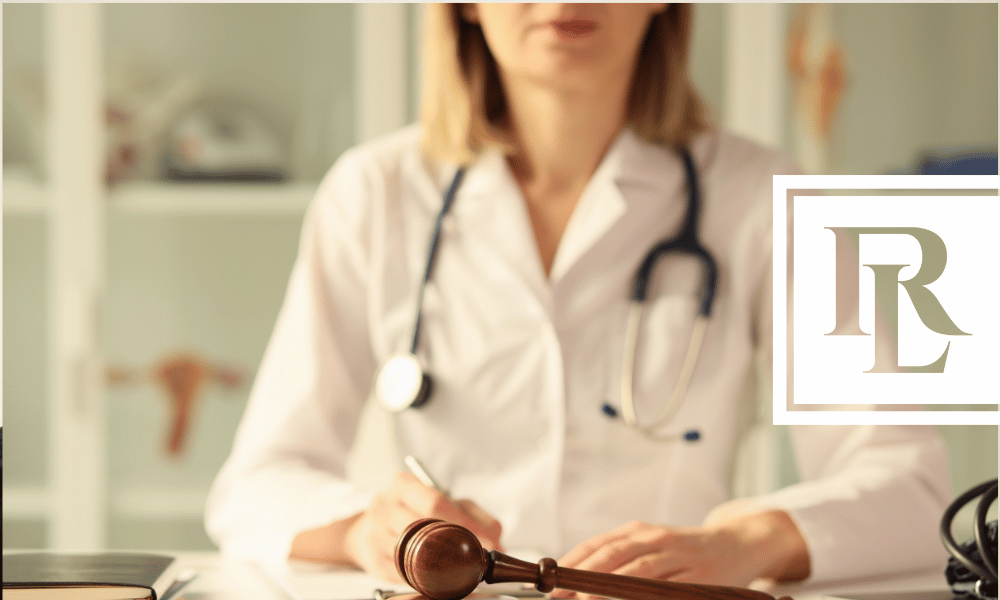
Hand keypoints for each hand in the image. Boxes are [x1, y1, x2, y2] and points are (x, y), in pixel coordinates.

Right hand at [344, 471, 502, 581]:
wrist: (373, 527)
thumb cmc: (416, 511)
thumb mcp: (446, 502)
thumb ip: (473, 516)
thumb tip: (496, 541)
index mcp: (404, 485)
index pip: (436, 503)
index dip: (464, 524)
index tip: (488, 543)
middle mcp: (384, 507)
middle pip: (424, 528)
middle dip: (458, 546)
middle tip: (481, 560)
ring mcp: (374, 535)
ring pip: (414, 554)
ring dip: (443, 566)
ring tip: (463, 569)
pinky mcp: (374, 562)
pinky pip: (405, 574)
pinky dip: (426, 577)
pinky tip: (439, 575)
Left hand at [550, 511, 808, 598]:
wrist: (738, 543)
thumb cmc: (686, 550)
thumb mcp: (652, 545)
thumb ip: (621, 557)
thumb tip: (576, 578)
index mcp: (640, 531)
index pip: (600, 545)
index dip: (574, 562)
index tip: (552, 580)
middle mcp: (658, 539)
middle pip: (616, 555)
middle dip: (585, 576)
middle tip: (563, 594)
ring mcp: (681, 556)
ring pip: (641, 571)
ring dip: (611, 587)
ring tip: (587, 598)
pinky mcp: (702, 576)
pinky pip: (670, 588)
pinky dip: (648, 595)